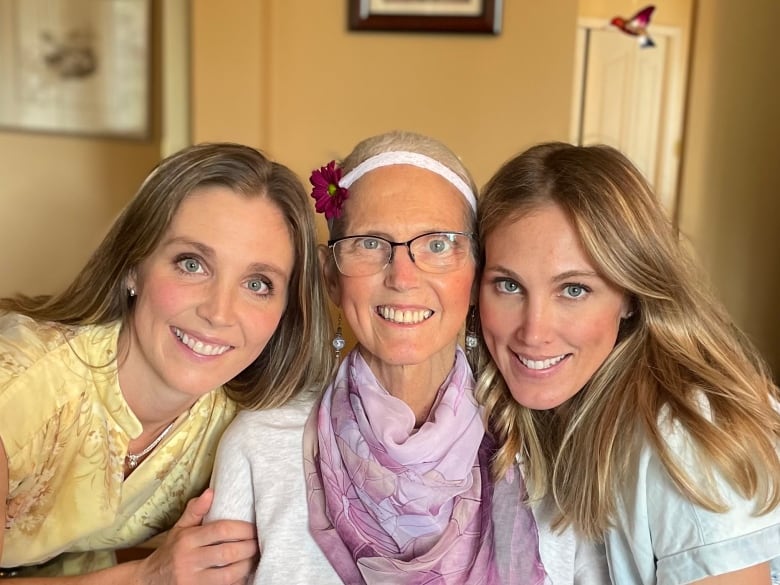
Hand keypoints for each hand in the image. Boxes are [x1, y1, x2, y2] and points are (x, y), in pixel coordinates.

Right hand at [136, 489, 257, 584]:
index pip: (221, 530)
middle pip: (227, 553)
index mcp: (187, 539)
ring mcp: (192, 580)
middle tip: (258, 543)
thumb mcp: (179, 529)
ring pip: (228, 574)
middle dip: (249, 548)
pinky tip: (244, 574)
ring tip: (254, 558)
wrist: (149, 580)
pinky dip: (237, 581)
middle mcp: (189, 559)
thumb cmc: (170, 551)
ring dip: (246, 566)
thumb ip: (195, 511)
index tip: (254, 528)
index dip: (242, 529)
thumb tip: (211, 492)